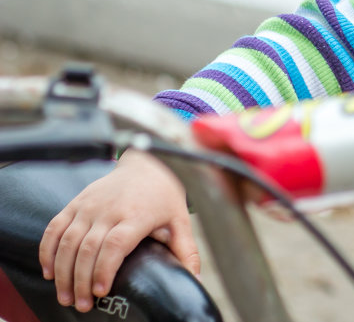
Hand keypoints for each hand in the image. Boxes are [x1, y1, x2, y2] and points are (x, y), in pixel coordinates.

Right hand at [39, 149, 199, 312]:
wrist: (146, 162)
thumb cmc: (164, 194)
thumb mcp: (180, 220)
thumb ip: (186, 251)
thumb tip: (194, 280)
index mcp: (137, 214)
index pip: (115, 244)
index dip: (104, 269)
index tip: (100, 292)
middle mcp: (110, 209)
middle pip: (88, 248)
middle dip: (80, 280)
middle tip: (82, 304)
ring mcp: (89, 205)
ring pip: (67, 242)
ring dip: (62, 272)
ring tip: (65, 296)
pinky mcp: (76, 203)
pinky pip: (54, 228)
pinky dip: (47, 251)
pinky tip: (50, 271)